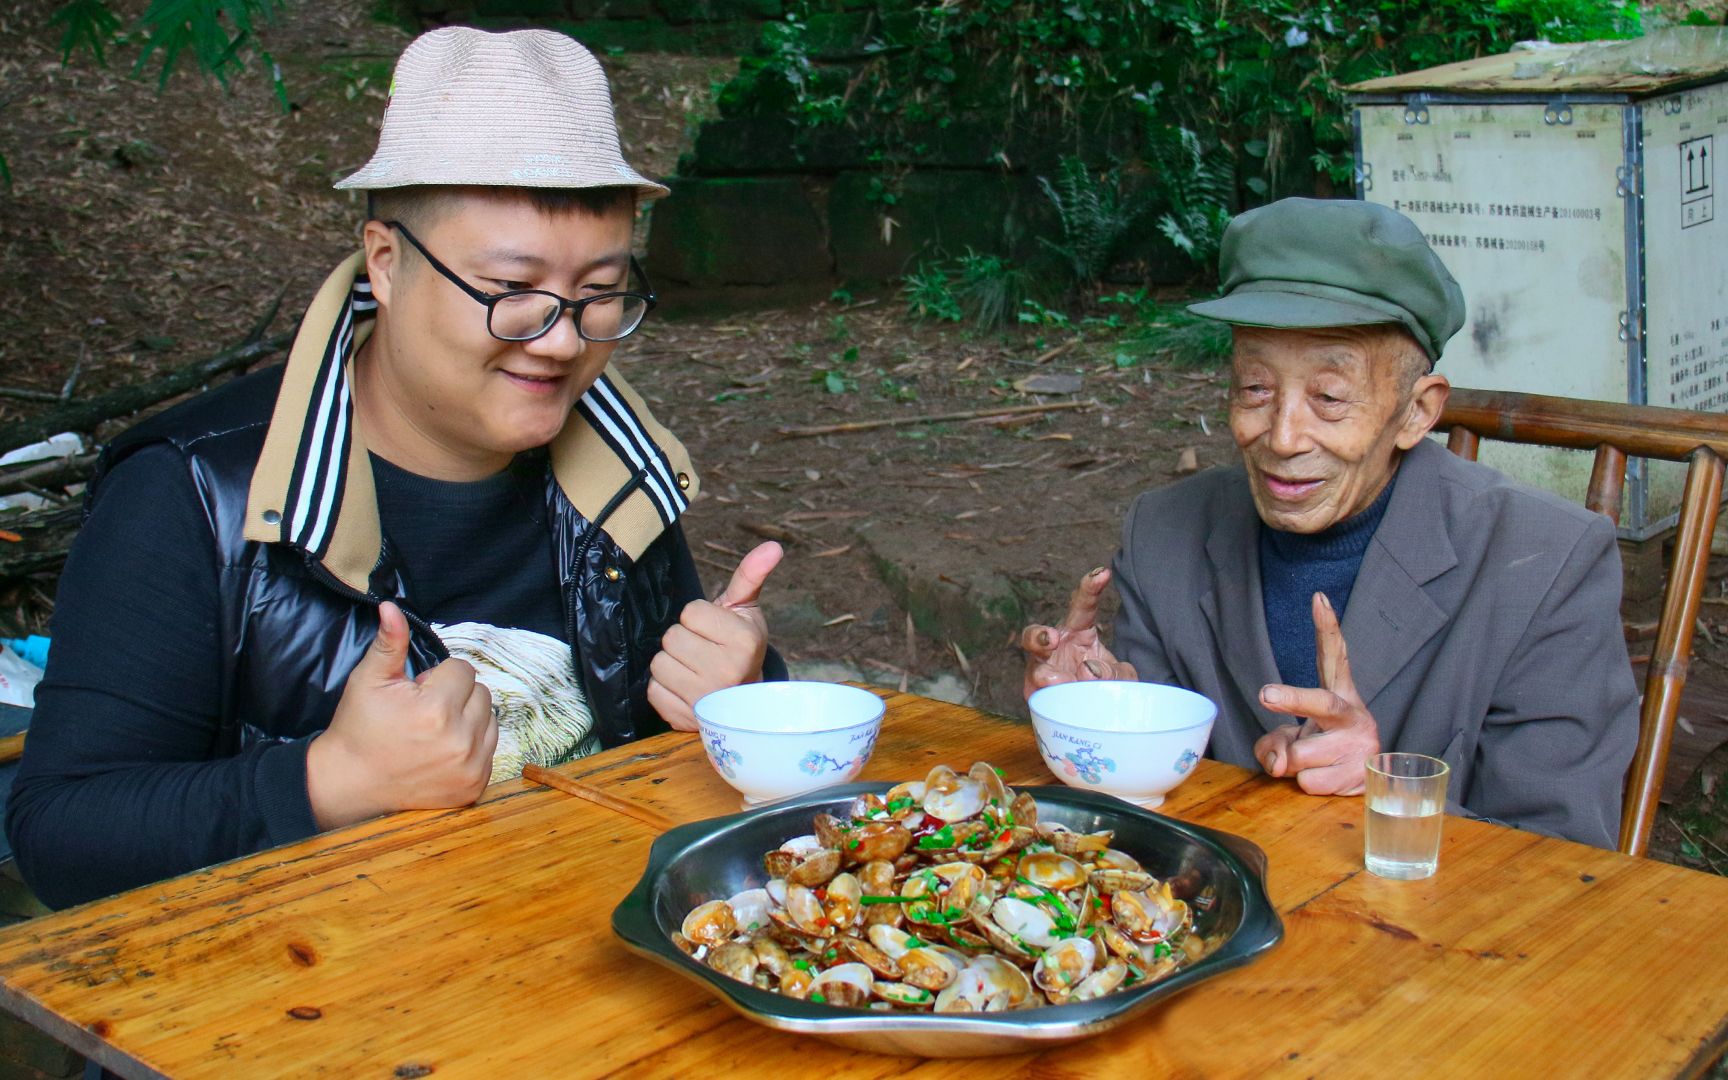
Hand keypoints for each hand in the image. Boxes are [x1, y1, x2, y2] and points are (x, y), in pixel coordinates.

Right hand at [307, 601, 497, 829]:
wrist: (350, 783)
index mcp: (436, 709)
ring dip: (468, 719)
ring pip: (490, 719)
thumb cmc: (359, 728)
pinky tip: (442, 750)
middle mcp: (460, 740)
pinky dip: (473, 745)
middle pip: (481, 693)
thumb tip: (391, 607)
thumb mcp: (368, 680)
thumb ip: (389, 643)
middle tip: (423, 712)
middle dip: (455, 696)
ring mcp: (470, 767)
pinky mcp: (474, 786)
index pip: (463, 670)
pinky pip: (491, 749)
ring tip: (434, 731)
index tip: (417, 693)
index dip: (438, 677)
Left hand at [649, 541, 782, 730]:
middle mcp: (726, 672)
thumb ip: (750, 576)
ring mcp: (705, 699)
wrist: (744, 700)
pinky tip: (685, 689)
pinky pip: (653, 690)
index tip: (715, 632)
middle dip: (683, 640)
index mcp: (743, 641)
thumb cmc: (740, 647)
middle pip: (671, 637)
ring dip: (671, 664)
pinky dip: (664, 688)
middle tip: (703, 651)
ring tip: (694, 670)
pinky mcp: (684, 718)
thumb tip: (773, 546)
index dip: (699, 618)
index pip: (690, 612)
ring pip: (659, 664)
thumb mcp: (745, 611)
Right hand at [1020, 566, 1137, 700]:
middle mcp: (1054, 648)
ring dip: (1046, 675)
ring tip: (1059, 680)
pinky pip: (1039, 696)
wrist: (1098, 709)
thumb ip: (1116, 673)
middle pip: (1036, 636)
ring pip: (1034, 669)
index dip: (1090, 589)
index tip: (1103, 574)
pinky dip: (1052, 698)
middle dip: (1039, 636)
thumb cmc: (1107, 684)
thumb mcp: (1123, 676)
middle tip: (1052, 639)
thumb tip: (1089, 672)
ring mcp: (1042, 672)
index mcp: (1078, 632)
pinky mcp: (1036, 695)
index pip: (1083, 606)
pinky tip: (1062, 699)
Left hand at [1253, 592, 1379, 795]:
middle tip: (1266, 695)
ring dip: (1294, 764)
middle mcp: (1353, 714)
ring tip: (1313, 761)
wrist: (1364, 778)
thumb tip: (1280, 764)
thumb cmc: (1323, 748)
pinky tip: (1326, 777)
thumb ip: (1274, 743)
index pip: (1333, 655)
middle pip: (1321, 702)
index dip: (1327, 627)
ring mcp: (1360, 744)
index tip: (1317, 598)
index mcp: (1339, 693)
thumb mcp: (1292, 736)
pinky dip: (1306, 784)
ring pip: (1301, 755)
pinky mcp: (1361, 774)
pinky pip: (1309, 782)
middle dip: (1292, 699)